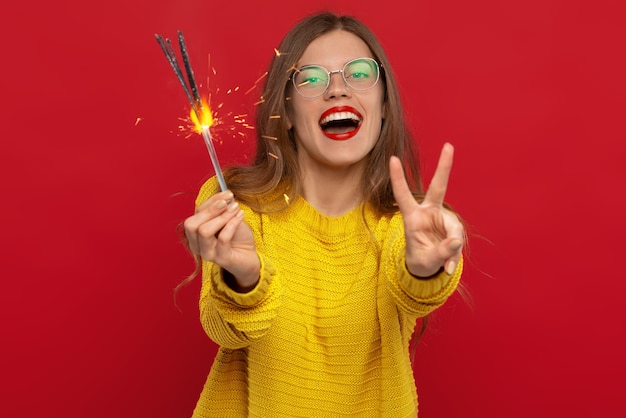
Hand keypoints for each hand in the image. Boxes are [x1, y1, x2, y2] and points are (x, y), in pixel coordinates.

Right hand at [183, 190, 259, 288]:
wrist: (250, 256)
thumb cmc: (237, 237)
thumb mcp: (228, 218)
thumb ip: (222, 209)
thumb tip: (223, 195)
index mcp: (195, 233)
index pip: (196, 213)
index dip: (211, 201)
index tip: (228, 193)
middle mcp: (196, 245)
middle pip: (192, 224)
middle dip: (211, 209)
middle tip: (229, 202)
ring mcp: (208, 253)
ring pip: (204, 231)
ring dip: (222, 217)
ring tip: (236, 210)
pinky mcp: (221, 259)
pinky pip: (222, 238)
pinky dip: (232, 224)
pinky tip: (240, 217)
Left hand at [389, 143, 463, 276]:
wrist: (428, 268)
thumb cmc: (420, 259)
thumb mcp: (425, 260)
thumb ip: (439, 252)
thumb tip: (456, 241)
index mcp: (412, 217)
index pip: (403, 195)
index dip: (398, 178)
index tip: (393, 159)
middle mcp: (428, 212)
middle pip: (438, 187)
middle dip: (444, 167)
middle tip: (449, 146)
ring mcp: (443, 218)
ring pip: (454, 229)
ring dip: (451, 250)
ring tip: (446, 266)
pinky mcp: (454, 228)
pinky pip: (458, 241)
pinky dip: (455, 257)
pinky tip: (448, 268)